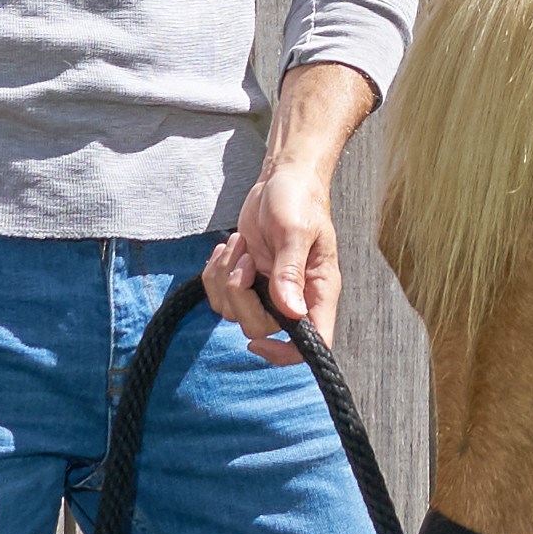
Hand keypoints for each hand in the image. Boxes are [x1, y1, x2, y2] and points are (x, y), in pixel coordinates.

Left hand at [205, 71, 368, 362]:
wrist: (282, 179)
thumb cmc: (298, 200)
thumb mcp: (294, 230)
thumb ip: (290, 271)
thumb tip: (291, 312)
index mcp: (318, 291)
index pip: (315, 343)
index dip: (285, 354)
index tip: (255, 341)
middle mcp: (295, 298)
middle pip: (259, 327)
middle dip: (240, 294)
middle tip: (245, 258)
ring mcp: (268, 291)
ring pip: (233, 312)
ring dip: (225, 276)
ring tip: (241, 244)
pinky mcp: (246, 281)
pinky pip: (218, 296)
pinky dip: (214, 273)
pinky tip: (229, 248)